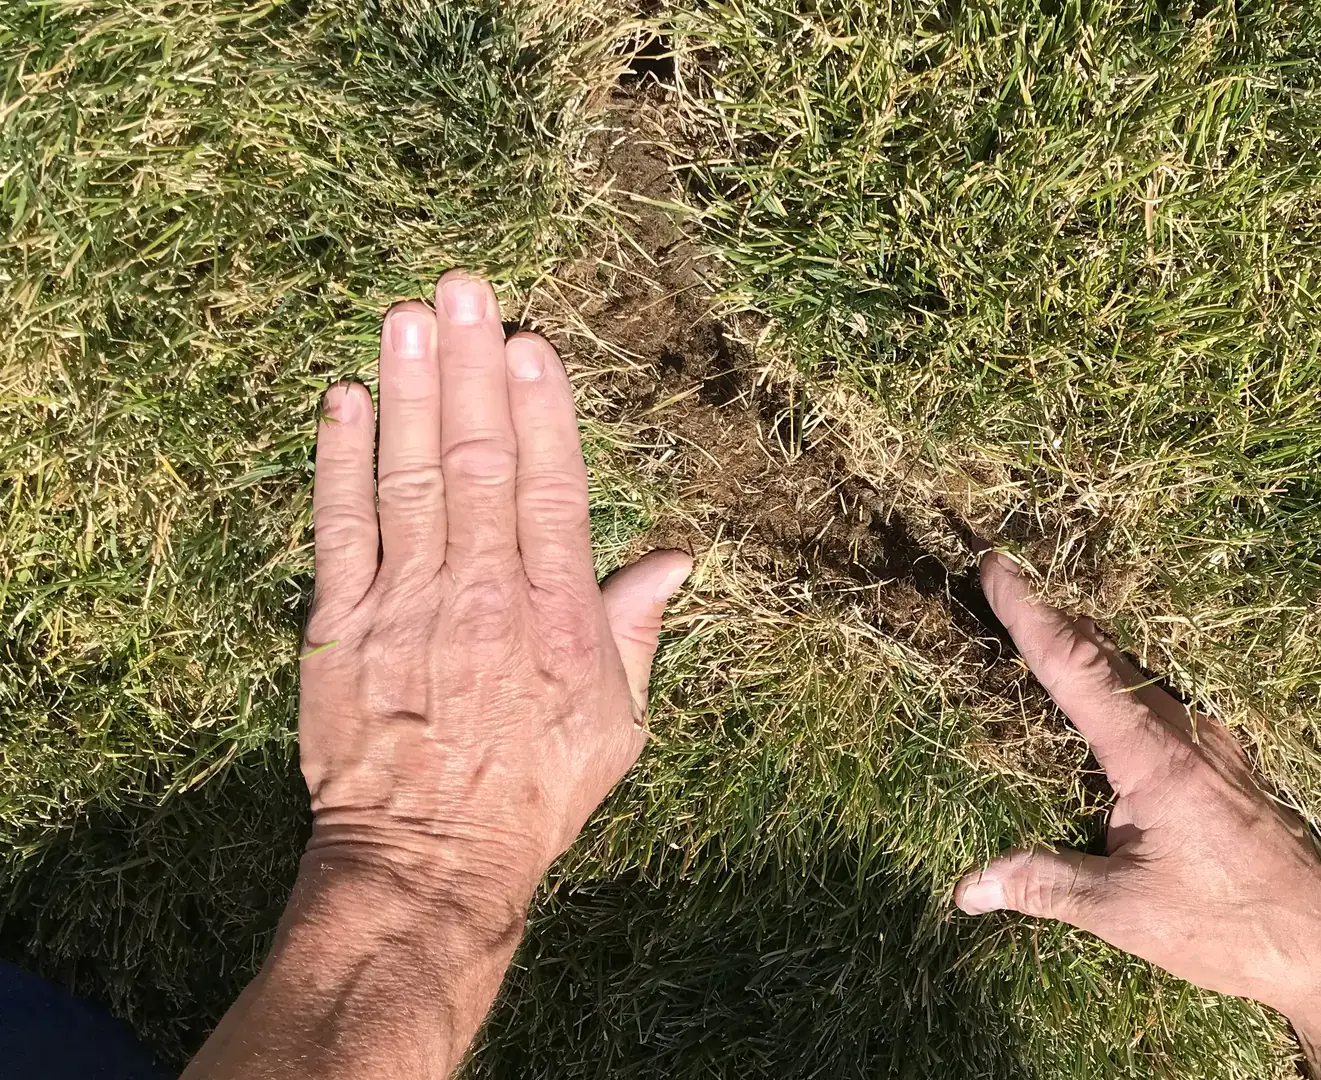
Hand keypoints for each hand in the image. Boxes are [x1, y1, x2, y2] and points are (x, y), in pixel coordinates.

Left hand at [300, 271, 690, 919]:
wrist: (429, 861)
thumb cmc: (534, 793)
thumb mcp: (618, 724)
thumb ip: (635, 631)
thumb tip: (674, 560)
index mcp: (557, 619)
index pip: (551, 490)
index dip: (542, 412)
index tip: (533, 345)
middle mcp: (482, 598)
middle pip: (478, 462)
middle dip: (472, 370)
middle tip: (464, 290)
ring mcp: (407, 608)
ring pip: (411, 479)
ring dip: (410, 392)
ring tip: (408, 316)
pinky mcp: (341, 629)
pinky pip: (341, 529)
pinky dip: (342, 463)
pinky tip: (348, 401)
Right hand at [954, 554, 1320, 1079]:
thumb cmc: (1233, 928)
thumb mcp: (1126, 913)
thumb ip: (1046, 885)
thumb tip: (968, 888)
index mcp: (1156, 758)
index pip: (1078, 669)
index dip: (1031, 616)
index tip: (997, 567)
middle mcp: (1187, 735)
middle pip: (1107, 657)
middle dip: (1052, 616)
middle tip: (1003, 580)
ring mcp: (1213, 746)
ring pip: (1138, 679)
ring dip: (1088, 648)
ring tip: (1041, 627)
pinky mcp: (1226, 767)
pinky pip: (1161, 707)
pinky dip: (1120, 688)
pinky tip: (1105, 703)